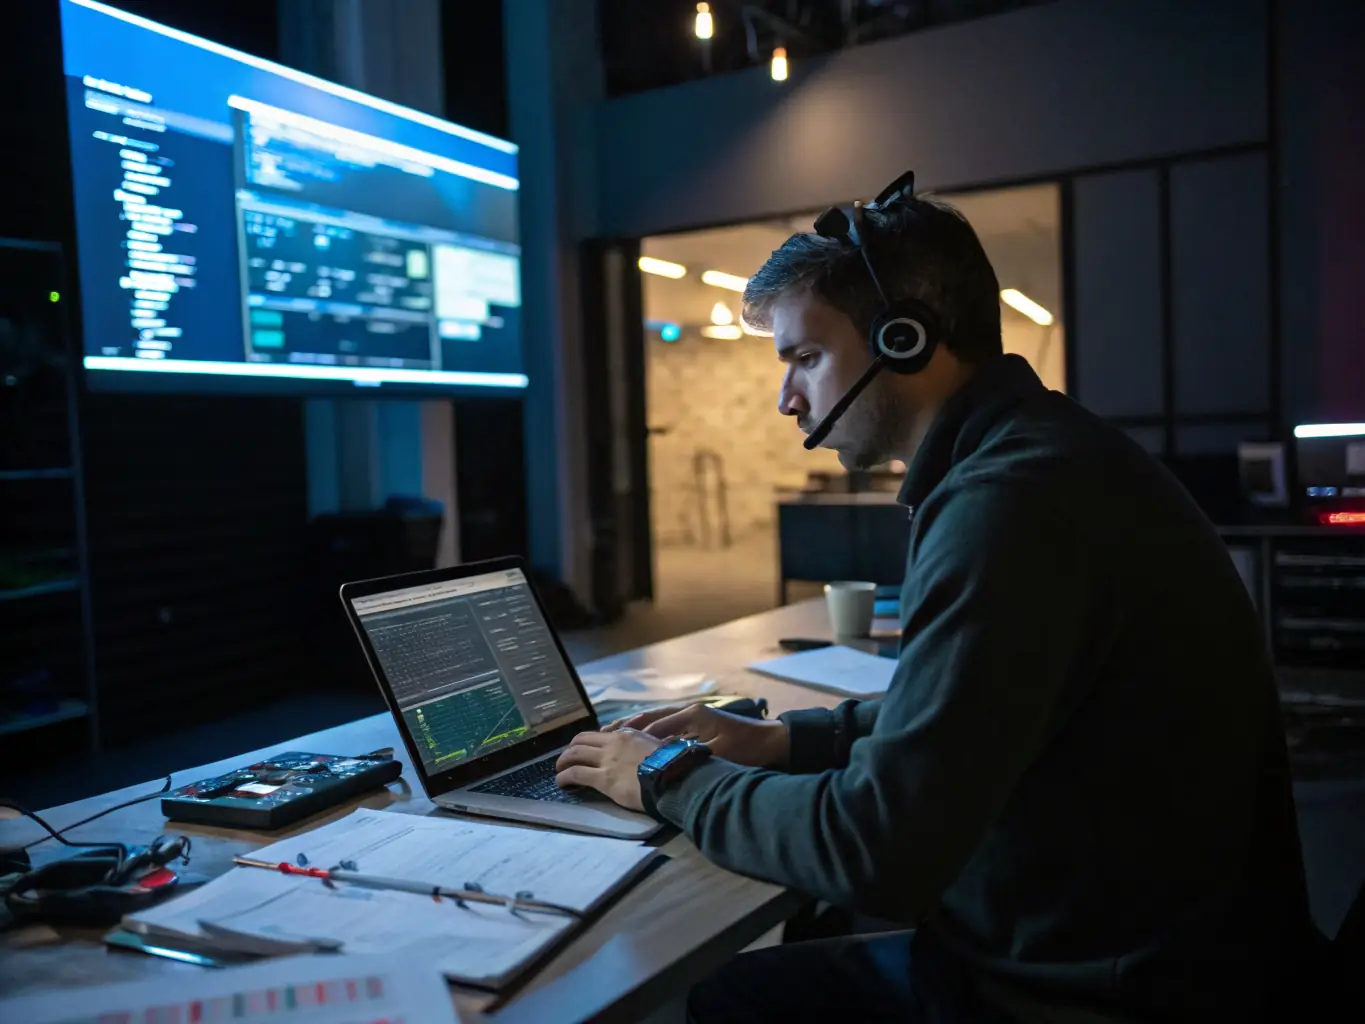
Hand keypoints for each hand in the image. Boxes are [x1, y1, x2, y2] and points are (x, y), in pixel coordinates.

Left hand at [554, 729, 662, 810]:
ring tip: (559, 770)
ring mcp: (607, 760)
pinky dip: (564, 777)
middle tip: (567, 759)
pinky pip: (576, 774)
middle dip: (571, 749)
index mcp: (627, 735)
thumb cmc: (671, 765)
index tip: (585, 750)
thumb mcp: (657, 747)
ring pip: (575, 754)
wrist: (673, 778)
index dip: (588, 742)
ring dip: (563, 761)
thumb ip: (644, 746)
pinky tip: (561, 782)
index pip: (600, 735)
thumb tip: (644, 752)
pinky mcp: (603, 779)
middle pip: (581, 740)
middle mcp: (613, 743)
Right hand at [604, 703, 788, 768]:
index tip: (612, 744)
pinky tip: (637, 742)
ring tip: (611, 736)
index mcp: (693, 715)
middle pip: (651, 718)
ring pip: (656, 721)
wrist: (774, 742)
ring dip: (635, 729)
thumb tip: (661, 758)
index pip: (656, 726)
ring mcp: (693, 717)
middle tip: (602, 735)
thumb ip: (689, 754)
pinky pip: (666, 727)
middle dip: (626, 727)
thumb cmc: (748, 749)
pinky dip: (649, 733)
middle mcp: (689, 712)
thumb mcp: (718, 754)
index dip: (634, 736)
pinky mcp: (697, 725)